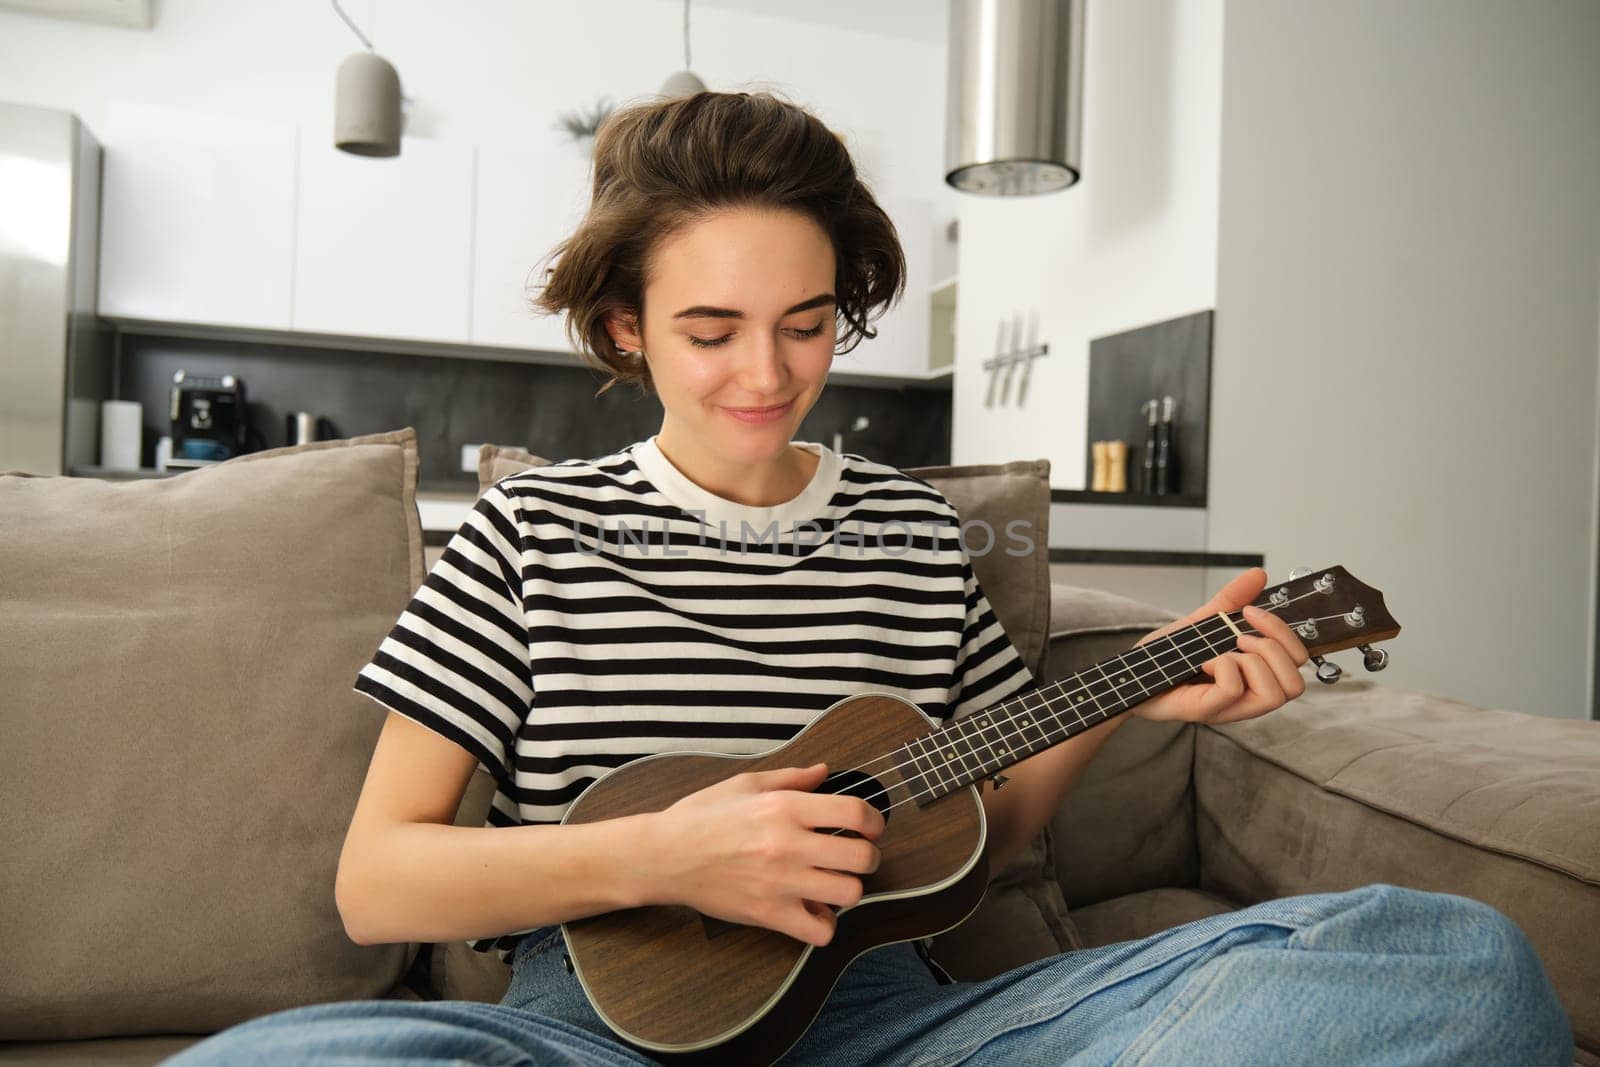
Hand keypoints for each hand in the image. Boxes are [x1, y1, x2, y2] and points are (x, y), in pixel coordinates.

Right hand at [648, 762, 884, 946]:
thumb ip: (792, 778)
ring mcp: (779, 882)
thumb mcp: (745, 784)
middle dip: (869, 857)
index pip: (855, 813)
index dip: (875, 821)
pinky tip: (813, 910)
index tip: (871, 827)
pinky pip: (819, 931)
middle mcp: (787, 844)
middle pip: (862, 857)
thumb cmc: (702, 816)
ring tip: (834, 883)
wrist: (665, 855)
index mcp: (784, 807)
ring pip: (849, 894)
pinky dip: (824, 924)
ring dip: (849, 889)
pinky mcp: (768, 914)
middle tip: (856, 856)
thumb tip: (825, 771)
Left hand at [1129, 567, 1310, 725]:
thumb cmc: (1169, 655)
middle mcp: (1249, 696)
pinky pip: (1233, 690)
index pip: (1299, 661)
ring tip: (1224, 651)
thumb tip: (1259, 574)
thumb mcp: (1204, 622)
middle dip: (1273, 648)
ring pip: (1274, 694)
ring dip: (1252, 662)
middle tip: (1239, 636)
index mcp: (1256, 676)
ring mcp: (1230, 708)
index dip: (1283, 632)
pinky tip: (1204, 661)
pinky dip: (1223, 667)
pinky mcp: (1207, 711)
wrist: (1131, 673)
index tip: (1251, 611)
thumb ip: (1232, 600)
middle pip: (1297, 685)